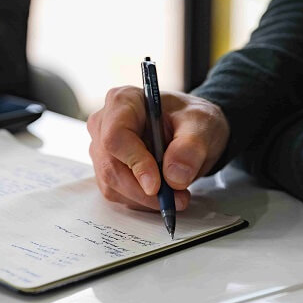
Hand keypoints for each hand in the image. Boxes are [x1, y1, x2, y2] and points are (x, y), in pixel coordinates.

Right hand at [87, 86, 229, 210]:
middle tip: (176, 198)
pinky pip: (116, 193)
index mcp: (123, 101)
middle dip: (143, 190)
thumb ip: (190, 147)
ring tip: (176, 194)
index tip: (157, 186)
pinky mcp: (105, 168)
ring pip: (112, 184)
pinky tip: (161, 192)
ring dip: (144, 198)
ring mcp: (100, 148)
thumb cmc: (190, 120)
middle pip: (110, 166)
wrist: (190, 130)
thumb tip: (174, 177)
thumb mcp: (202, 125)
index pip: (115, 136)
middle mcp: (103, 123)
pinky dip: (140, 200)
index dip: (135, 163)